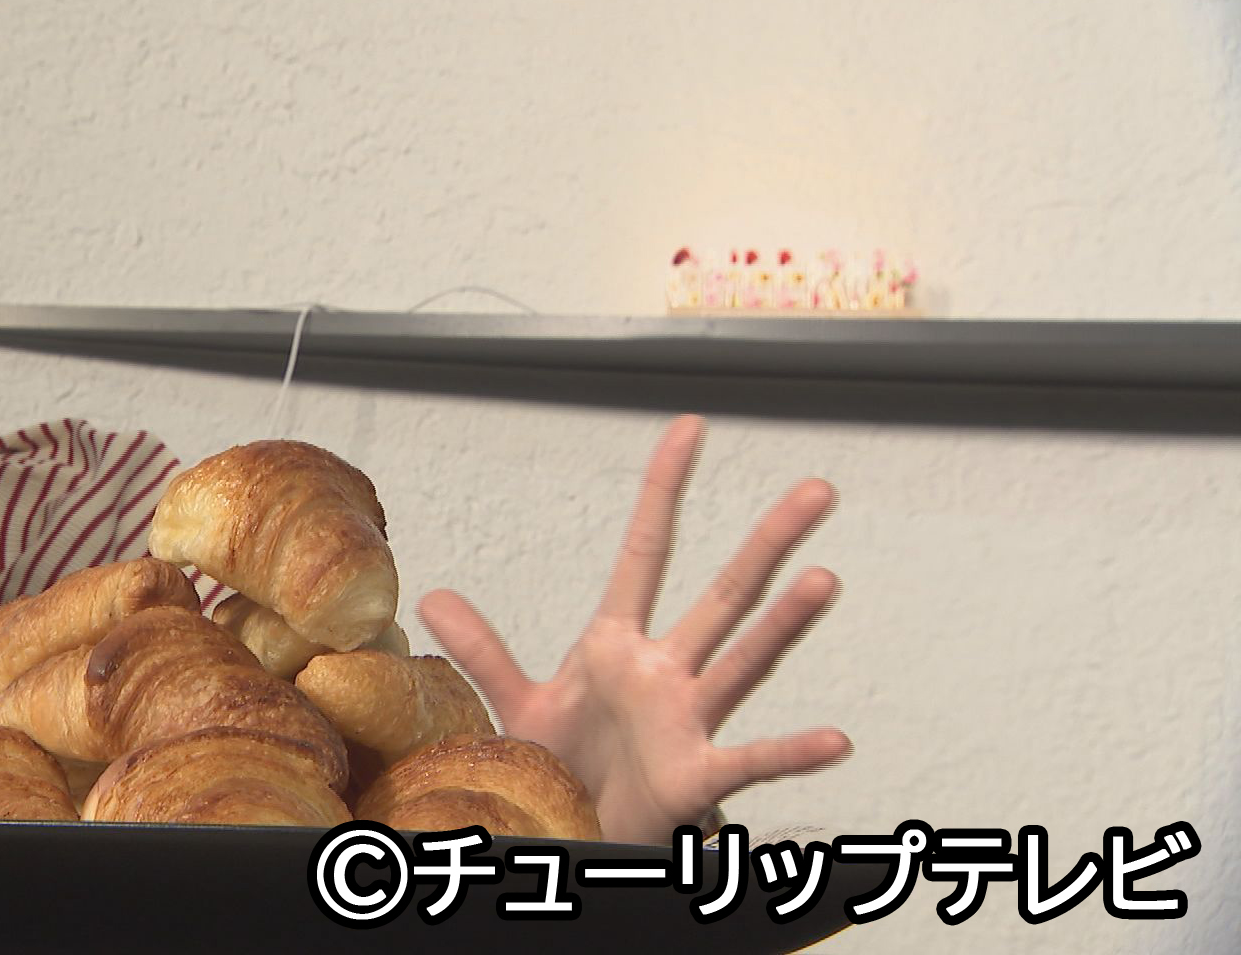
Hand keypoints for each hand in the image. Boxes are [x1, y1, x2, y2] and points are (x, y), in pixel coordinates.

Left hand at [419, 415, 849, 844]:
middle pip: (723, 595)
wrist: (580, 837)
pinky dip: (791, 752)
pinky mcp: (696, 777)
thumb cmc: (567, 770)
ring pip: (743, 661)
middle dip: (766, 543)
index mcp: (619, 646)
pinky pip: (750, 762)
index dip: (664, 490)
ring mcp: (686, 722)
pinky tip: (835, 739)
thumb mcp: (520, 704)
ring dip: (783, 624)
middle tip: (815, 490)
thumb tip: (430, 597)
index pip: (646, 552)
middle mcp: (664, 673)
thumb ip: (483, 651)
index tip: (690, 429)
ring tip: (823, 580)